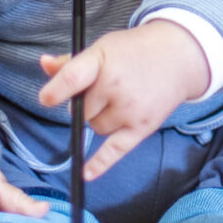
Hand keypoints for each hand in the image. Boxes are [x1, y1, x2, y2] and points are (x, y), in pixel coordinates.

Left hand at [38, 21, 209, 180]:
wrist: (178, 55)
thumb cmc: (134, 51)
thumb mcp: (103, 48)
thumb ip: (71, 62)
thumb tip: (44, 64)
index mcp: (102, 60)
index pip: (73, 77)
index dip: (56, 90)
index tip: (46, 99)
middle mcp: (116, 84)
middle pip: (81, 109)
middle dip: (86, 103)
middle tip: (106, 87)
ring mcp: (129, 107)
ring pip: (95, 128)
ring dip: (100, 119)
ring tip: (120, 99)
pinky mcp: (142, 126)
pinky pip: (115, 150)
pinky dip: (100, 164)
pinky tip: (85, 174)